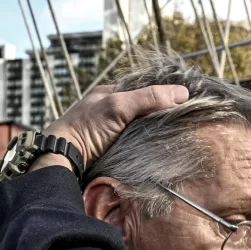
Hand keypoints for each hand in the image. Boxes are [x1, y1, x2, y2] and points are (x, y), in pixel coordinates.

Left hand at [31, 84, 189, 171]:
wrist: (64, 159)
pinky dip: (149, 150)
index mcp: (111, 94)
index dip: (165, 95)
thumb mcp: (118, 106)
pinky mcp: (115, 153)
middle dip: (163, 118)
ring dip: (158, 137)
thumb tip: (183, 93)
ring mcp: (113, 134)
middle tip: (186, 124)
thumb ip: (149, 98)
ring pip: (144, 132)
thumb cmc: (86, 127)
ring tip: (181, 140)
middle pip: (146, 112)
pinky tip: (163, 153)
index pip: (145, 90)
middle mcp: (112, 112)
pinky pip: (138, 149)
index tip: (186, 102)